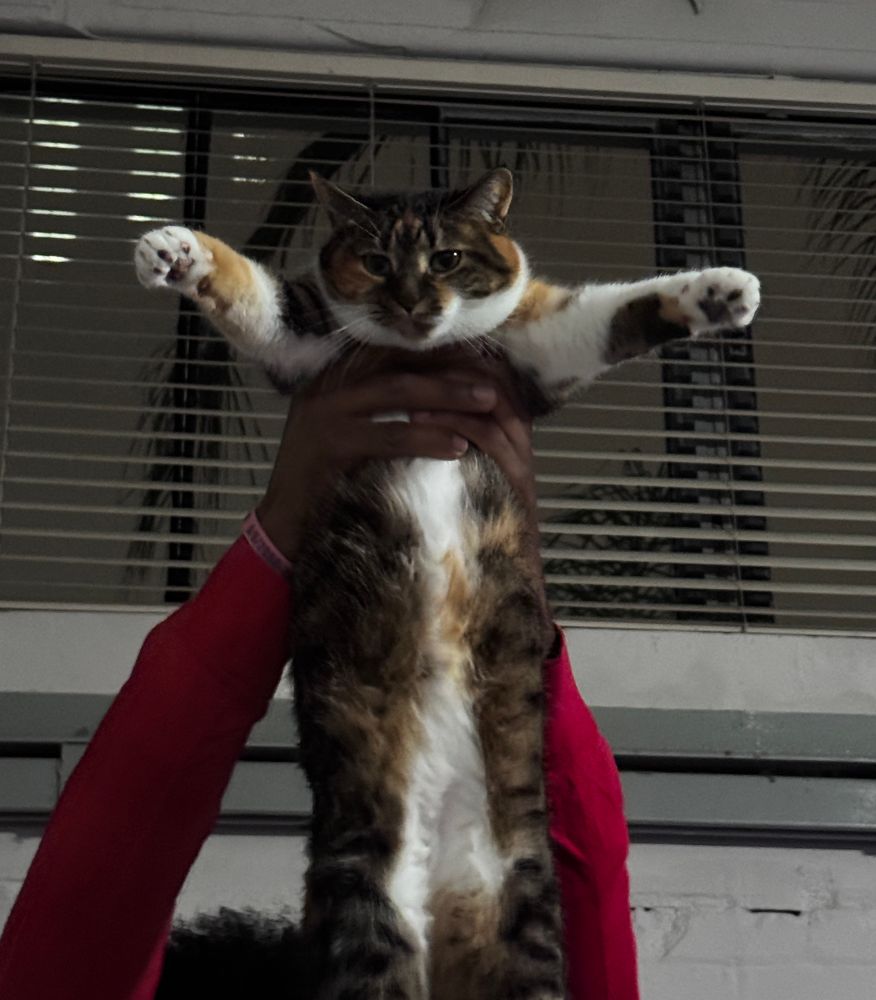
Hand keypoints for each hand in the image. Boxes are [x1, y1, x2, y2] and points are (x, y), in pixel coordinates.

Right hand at [256, 349, 508, 560]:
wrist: (284, 526)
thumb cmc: (326, 483)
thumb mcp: (351, 433)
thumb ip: (381, 408)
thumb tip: (442, 390)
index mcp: (333, 377)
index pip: (393, 350)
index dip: (438, 351)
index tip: (480, 357)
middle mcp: (325, 385)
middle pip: (398, 363)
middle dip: (450, 368)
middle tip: (494, 379)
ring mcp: (324, 412)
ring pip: (397, 391)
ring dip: (448, 395)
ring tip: (488, 404)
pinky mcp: (329, 444)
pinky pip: (389, 435)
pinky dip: (427, 438)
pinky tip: (458, 447)